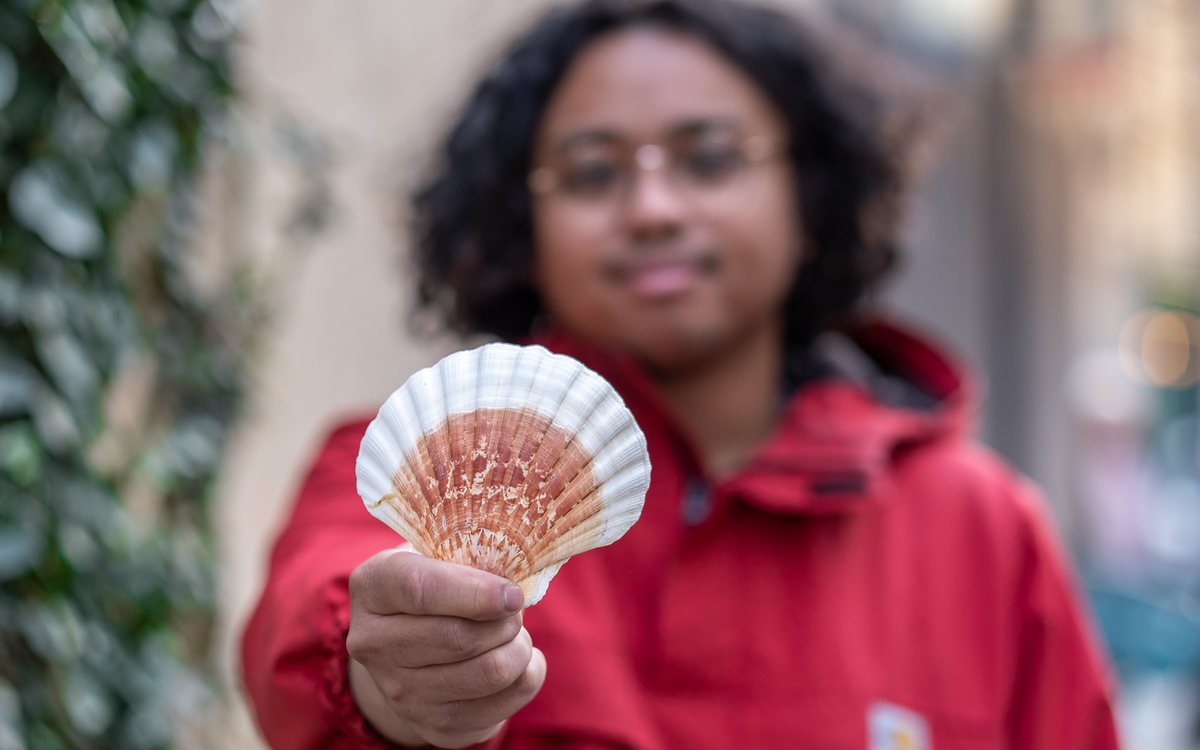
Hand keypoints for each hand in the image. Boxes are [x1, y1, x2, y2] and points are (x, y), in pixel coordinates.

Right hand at [346, 545, 546, 747]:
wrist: (410, 650)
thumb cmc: (437, 585)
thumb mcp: (439, 554)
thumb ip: (469, 552)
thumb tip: (516, 569)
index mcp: (372, 586)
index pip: (419, 590)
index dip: (475, 592)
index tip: (513, 593)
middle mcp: (373, 644)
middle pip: (459, 638)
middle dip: (505, 620)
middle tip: (514, 607)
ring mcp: (400, 693)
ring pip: (489, 672)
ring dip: (518, 647)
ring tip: (512, 632)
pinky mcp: (436, 726)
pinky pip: (507, 701)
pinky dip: (527, 673)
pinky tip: (514, 658)